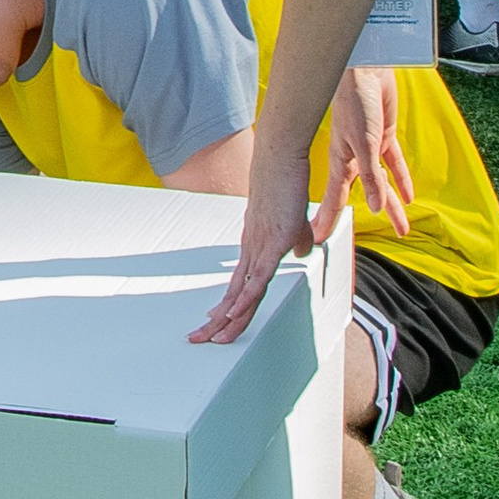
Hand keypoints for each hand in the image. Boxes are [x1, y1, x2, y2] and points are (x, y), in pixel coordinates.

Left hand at [193, 143, 312, 344]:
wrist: (279, 159)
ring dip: (228, 318)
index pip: (238, 286)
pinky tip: (235, 313)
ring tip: (213, 337)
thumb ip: (296, 240)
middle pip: (233, 295)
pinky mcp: (273, 242)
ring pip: (242, 293)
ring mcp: (260, 248)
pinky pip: (258, 278)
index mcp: (254, 249)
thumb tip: (301, 252)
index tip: (213, 323)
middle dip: (216, 321)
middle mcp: (251, 251)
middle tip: (197, 339)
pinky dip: (246, 298)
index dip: (226, 307)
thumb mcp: (294, 222)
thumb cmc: (284, 185)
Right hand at [317, 67, 411, 243]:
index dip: (328, 219)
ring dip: (393, 204)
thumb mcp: (364, 143)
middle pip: (363, 195)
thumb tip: (376, 205)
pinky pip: (393, 164)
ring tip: (402, 226)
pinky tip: (407, 195)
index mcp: (341, 161)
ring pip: (382, 184)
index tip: (321, 237)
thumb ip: (371, 175)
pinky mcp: (383, 137)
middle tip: (365, 238)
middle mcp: (353, 158)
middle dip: (368, 216)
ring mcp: (369, 149)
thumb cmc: (354, 100)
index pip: (334, 198)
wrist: (365, 71)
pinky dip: (401, 180)